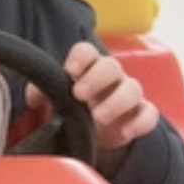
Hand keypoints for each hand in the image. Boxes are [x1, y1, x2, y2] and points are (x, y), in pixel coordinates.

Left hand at [29, 41, 157, 175]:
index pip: (87, 51)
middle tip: (79, 95)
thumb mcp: (57, 98)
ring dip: (116, 102)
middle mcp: (111, 76)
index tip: (70, 70)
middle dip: (96, 78)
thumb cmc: (75, 106)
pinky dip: (140, 122)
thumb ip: (43, 92)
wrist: (97, 131)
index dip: (80, 57)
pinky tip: (124, 132)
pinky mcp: (142, 114)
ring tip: (98, 117)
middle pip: (111, 65)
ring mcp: (129, 93)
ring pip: (133, 88)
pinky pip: (149, 114)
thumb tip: (34, 97)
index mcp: (88, 66)